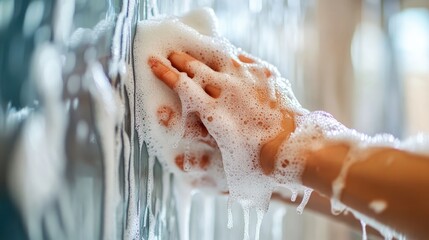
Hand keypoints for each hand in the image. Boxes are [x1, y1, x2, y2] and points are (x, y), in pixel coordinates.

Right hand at [148, 51, 296, 175]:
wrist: (292, 146)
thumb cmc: (257, 159)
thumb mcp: (223, 154)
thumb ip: (205, 139)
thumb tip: (182, 155)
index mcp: (213, 111)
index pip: (182, 84)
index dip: (166, 73)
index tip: (154, 63)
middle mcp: (227, 89)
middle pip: (196, 67)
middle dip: (180, 60)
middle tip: (172, 55)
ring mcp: (247, 78)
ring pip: (217, 58)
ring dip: (202, 55)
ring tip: (194, 52)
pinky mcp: (264, 71)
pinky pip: (242, 57)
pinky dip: (230, 56)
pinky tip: (227, 56)